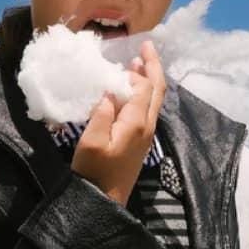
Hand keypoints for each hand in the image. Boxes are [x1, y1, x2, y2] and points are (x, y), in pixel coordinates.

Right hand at [70, 40, 165, 205]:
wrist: (103, 201)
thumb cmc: (94, 172)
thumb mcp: (91, 141)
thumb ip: (101, 114)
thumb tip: (108, 92)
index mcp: (136, 123)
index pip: (144, 87)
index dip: (141, 68)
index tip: (135, 49)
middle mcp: (146, 126)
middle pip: (157, 90)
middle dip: (153, 67)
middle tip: (146, 47)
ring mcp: (145, 135)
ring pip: (153, 100)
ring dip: (148, 79)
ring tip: (138, 63)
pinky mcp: (139, 141)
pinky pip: (146, 110)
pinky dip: (142, 93)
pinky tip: (129, 90)